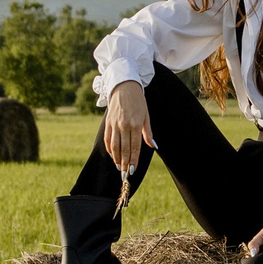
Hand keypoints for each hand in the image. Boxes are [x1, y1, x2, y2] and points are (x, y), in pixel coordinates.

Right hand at [103, 83, 154, 198]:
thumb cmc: (138, 102)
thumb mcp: (146, 116)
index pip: (134, 147)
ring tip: (119, 168)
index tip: (132, 171)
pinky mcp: (108, 123)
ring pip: (115, 146)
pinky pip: (108, 139)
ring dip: (117, 159)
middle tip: (125, 176)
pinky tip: (113, 156)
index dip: (133, 160)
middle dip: (125, 164)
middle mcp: (124, 126)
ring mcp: (114, 125)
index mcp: (135, 125)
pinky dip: (110, 149)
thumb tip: (154, 146)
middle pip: (124, 149)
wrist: (124, 87)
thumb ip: (148, 133)